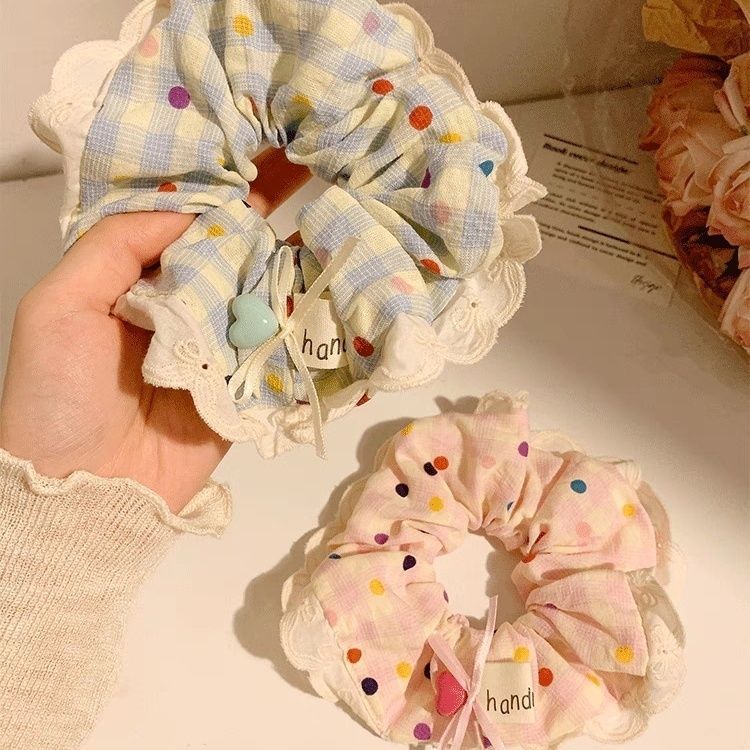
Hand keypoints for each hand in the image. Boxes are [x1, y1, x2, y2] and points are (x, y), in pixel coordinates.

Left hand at [0, 148, 310, 511]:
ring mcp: (219, 345)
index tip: (257, 147)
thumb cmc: (59, 396)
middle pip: (232, 252)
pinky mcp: (246, 385)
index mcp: (136, 280)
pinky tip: (340, 286)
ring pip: (263, 294)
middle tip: (313, 166)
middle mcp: (182, 306)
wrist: (88, 493)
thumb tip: (191, 211)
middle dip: (268, 213)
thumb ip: (114, 247)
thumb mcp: (59, 307)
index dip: (217, 186)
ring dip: (296, 260)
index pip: (182, 222)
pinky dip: (308, 322)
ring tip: (339, 217)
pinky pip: (279, 347)